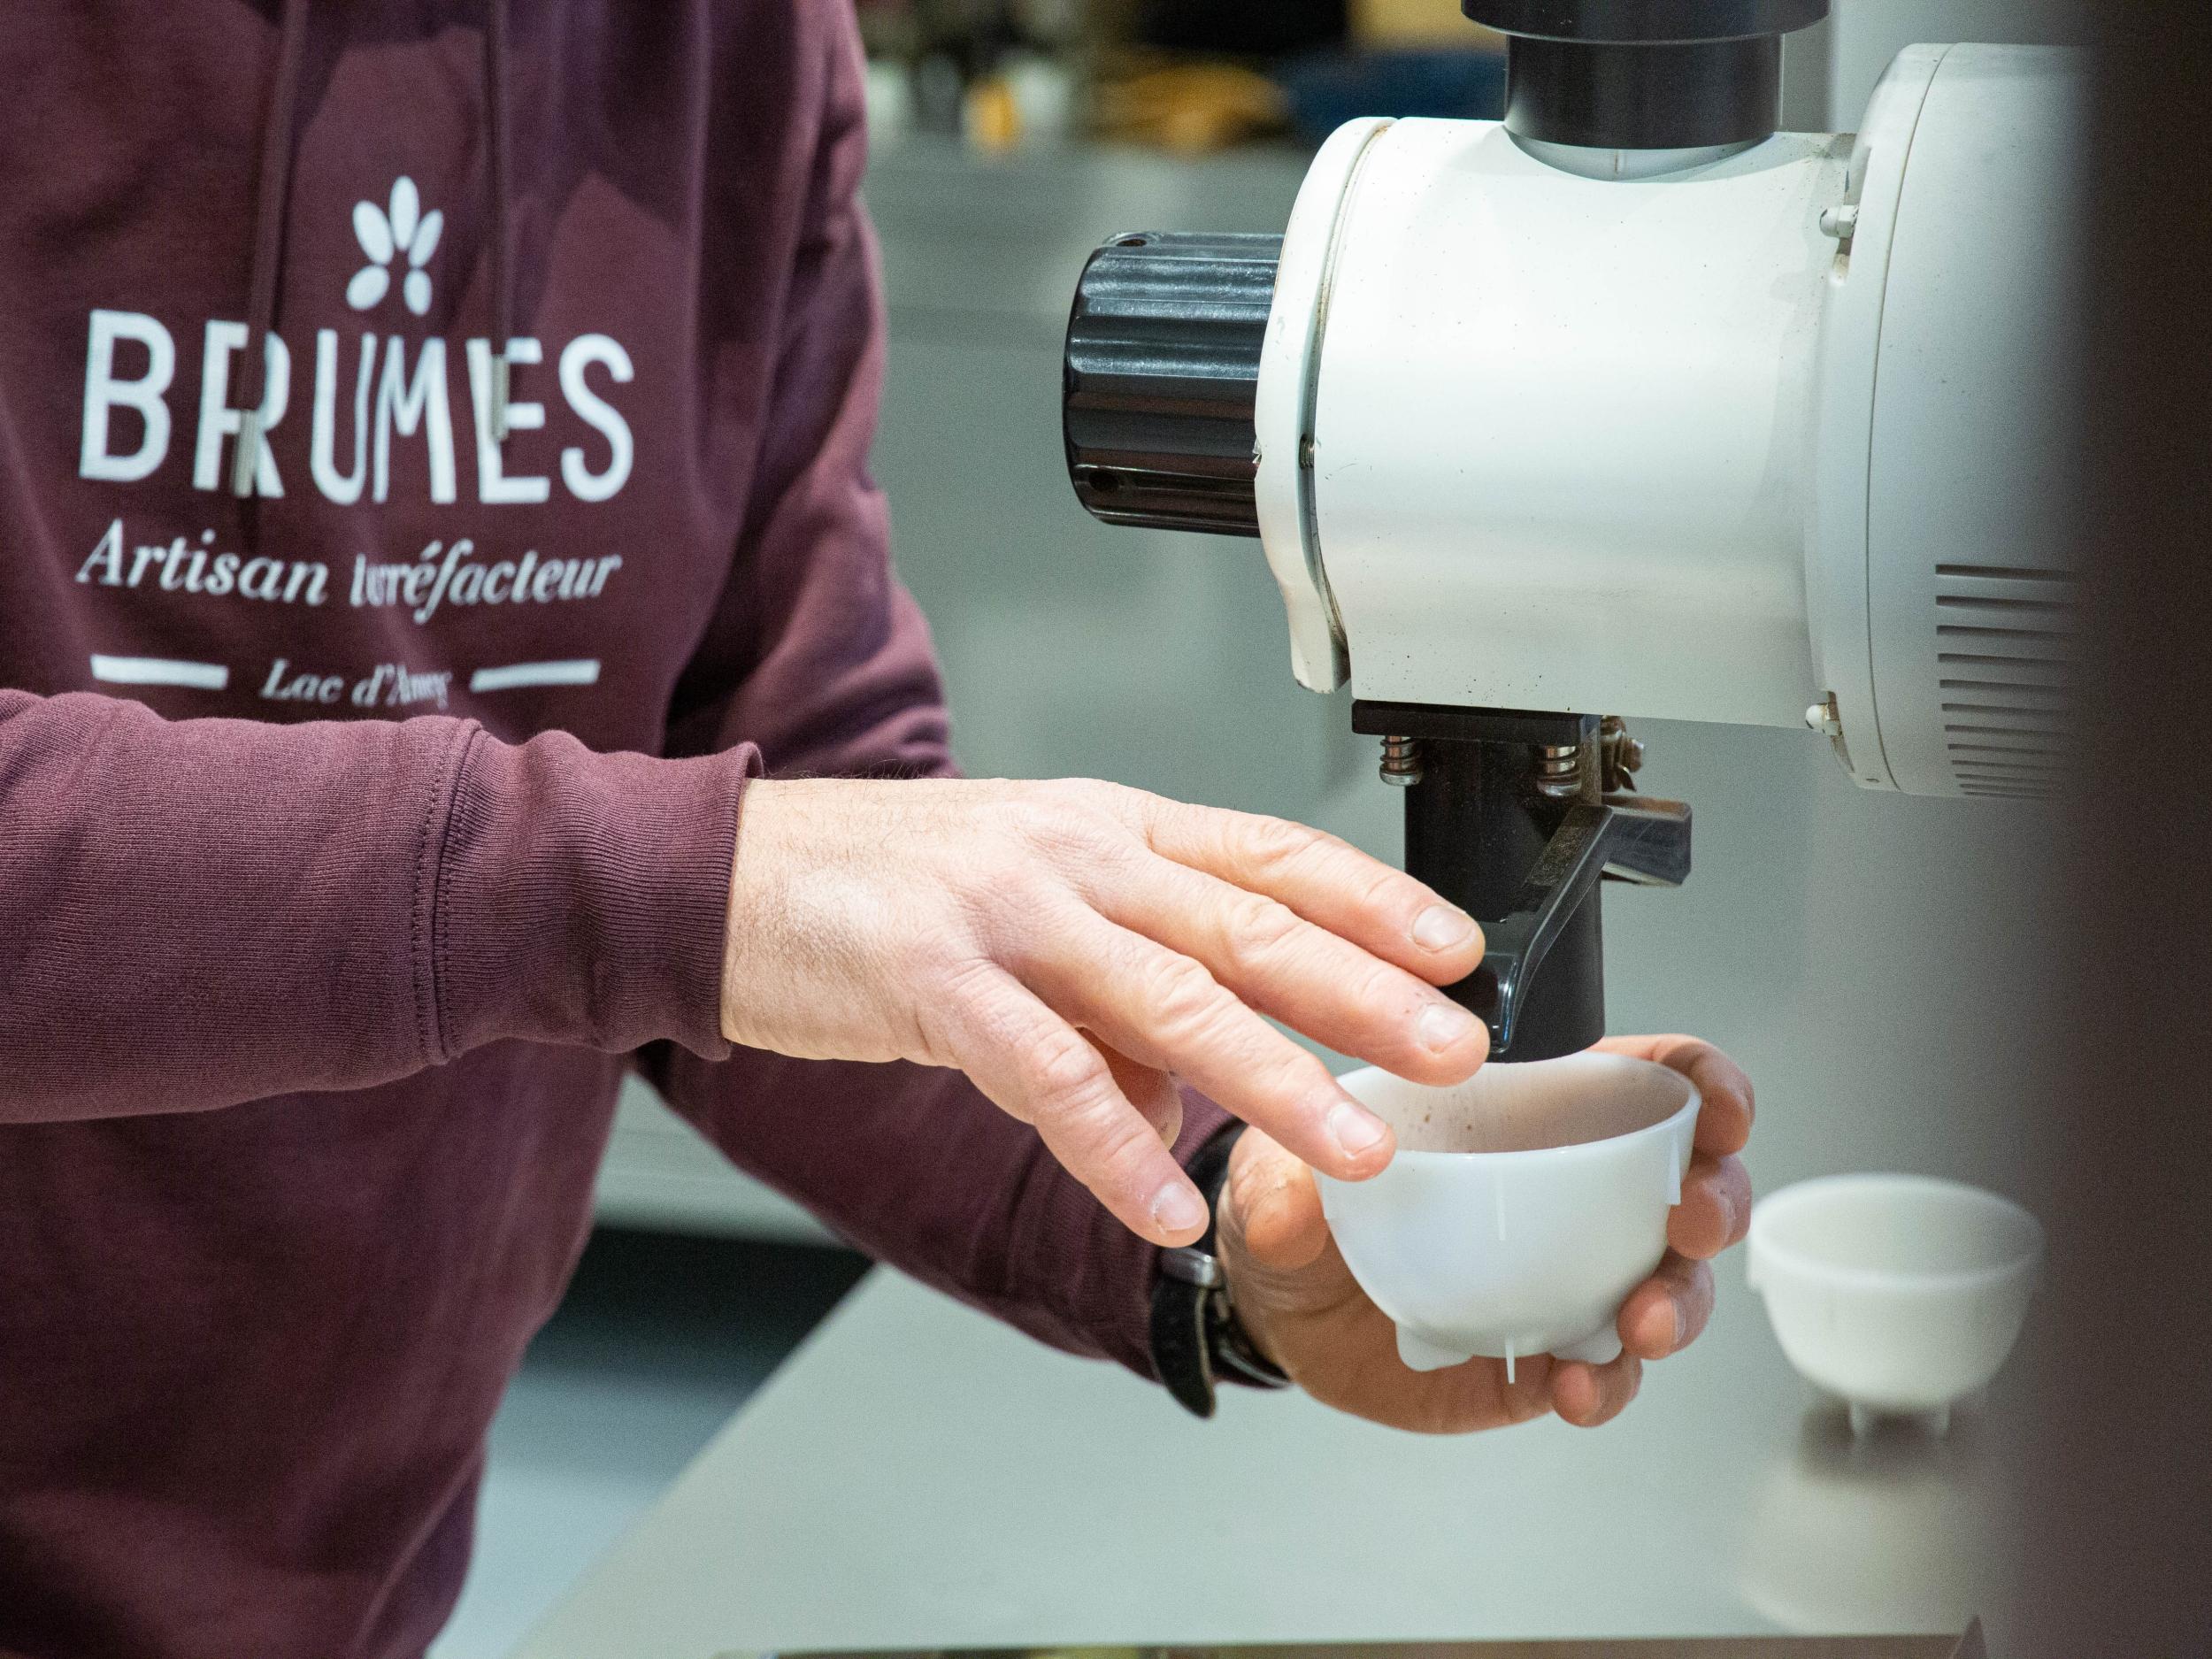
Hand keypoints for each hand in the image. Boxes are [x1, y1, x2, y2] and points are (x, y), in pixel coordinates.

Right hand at [721, 777, 1489, 1245]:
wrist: (726, 877)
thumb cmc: (882, 890)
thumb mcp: (1028, 908)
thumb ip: (1120, 994)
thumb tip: (1193, 1097)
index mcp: (1110, 827)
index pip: (1268, 853)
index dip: (1371, 900)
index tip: (1456, 949)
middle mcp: (1074, 856)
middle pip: (1244, 924)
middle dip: (1361, 993)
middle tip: (1450, 1050)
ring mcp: (1007, 913)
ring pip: (1167, 998)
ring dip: (1270, 1081)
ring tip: (1351, 1149)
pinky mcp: (934, 981)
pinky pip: (1045, 1072)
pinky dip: (1112, 1145)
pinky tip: (1167, 1201)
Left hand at [1217, 1035, 1754, 1432]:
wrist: (1278, 1306)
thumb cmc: (1299, 1197)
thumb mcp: (1273, 1168)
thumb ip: (1280, 1179)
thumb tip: (1293, 1199)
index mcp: (1529, 1110)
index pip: (1647, 1078)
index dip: (1705, 1085)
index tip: (1719, 1110)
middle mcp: (1572, 1191)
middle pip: (1691, 1183)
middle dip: (1715, 1201)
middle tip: (1689, 1224)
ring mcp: (1571, 1276)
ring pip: (1669, 1285)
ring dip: (1676, 1305)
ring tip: (1637, 1325)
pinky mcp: (1548, 1352)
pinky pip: (1604, 1370)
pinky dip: (1605, 1383)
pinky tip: (1573, 1385)